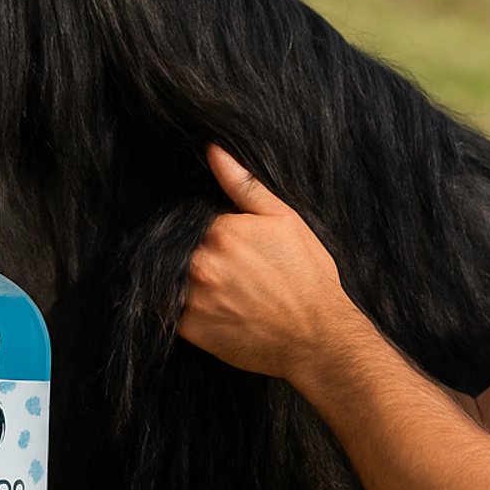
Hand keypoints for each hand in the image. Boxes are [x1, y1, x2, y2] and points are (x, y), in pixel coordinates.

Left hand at [178, 143, 368, 382]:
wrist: (319, 337)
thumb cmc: (308, 278)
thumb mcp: (285, 221)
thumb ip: (244, 185)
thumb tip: (212, 151)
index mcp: (221, 230)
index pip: (195, 223)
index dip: (211, 235)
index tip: (233, 251)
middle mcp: (201, 262)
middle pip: (181, 250)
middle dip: (199, 259)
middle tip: (234, 276)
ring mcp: (193, 297)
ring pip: (172, 280)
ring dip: (188, 284)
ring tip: (225, 295)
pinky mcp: (190, 329)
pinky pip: (171, 313)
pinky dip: (187, 312)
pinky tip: (216, 313)